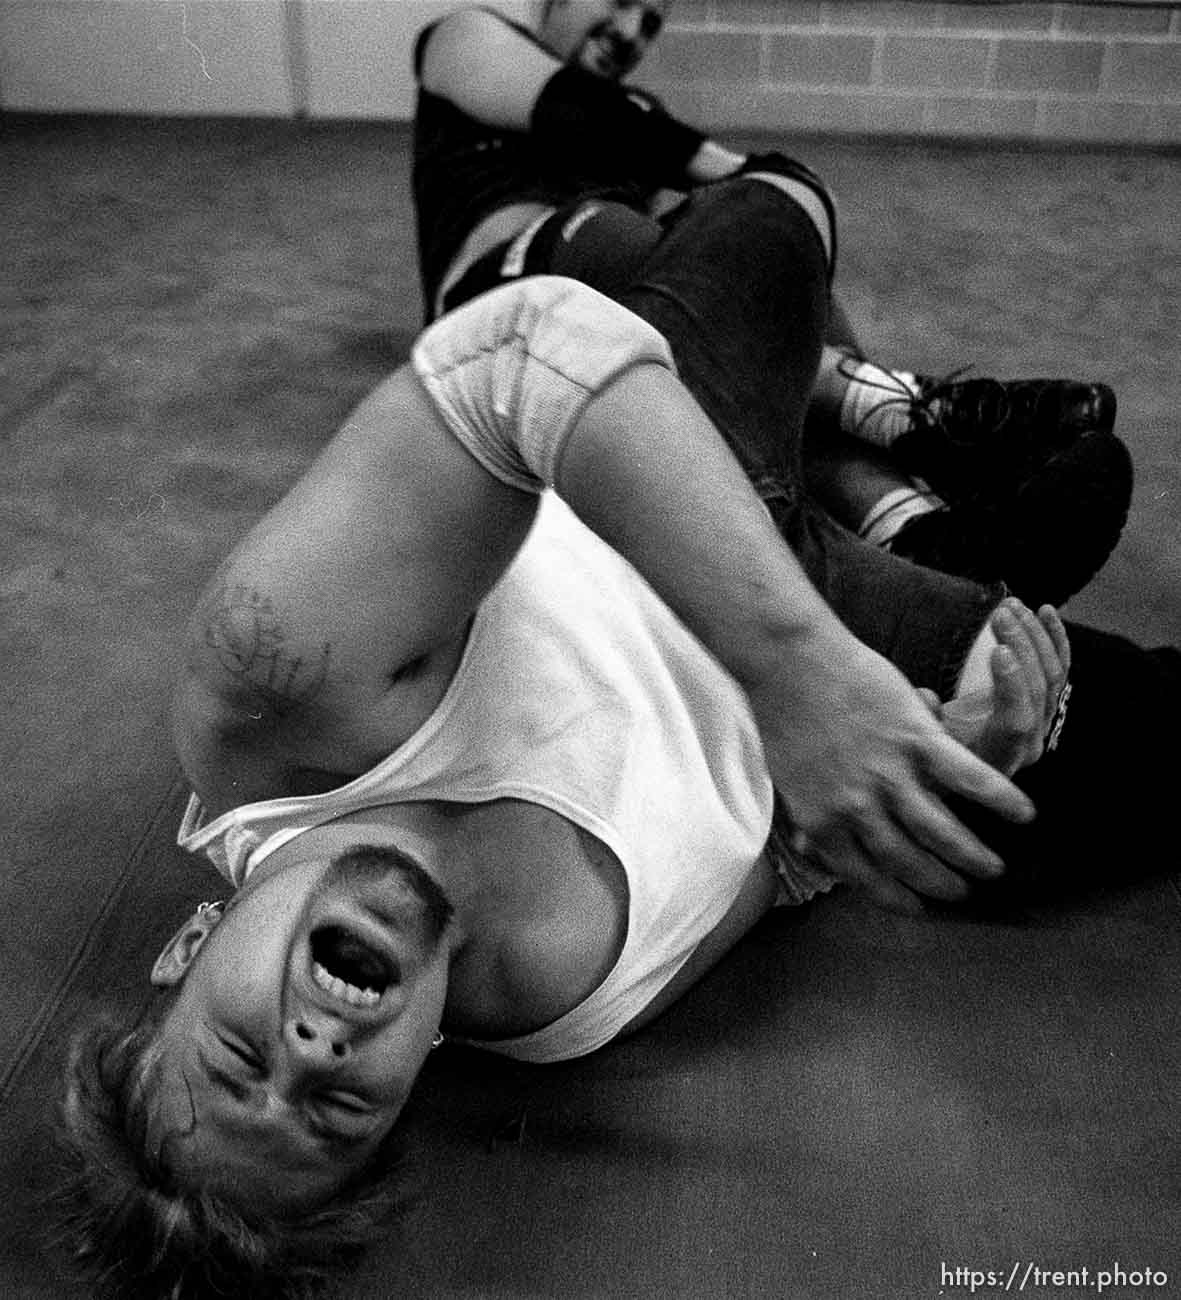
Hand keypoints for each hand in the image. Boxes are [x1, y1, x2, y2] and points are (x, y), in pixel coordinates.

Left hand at [749, 627, 1035, 914]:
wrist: (787, 660)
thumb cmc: (784, 716)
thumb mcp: (788, 780)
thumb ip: (808, 817)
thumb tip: (810, 847)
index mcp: (822, 822)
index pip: (867, 877)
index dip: (898, 899)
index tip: (921, 909)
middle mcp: (858, 807)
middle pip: (910, 862)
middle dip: (942, 885)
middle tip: (965, 893)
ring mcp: (889, 773)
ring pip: (942, 831)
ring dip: (973, 855)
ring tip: (994, 867)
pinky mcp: (915, 737)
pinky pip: (967, 777)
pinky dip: (1000, 798)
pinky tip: (1023, 812)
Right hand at [923, 600, 1070, 776]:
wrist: (953, 764)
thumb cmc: (934, 754)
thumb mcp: (922, 745)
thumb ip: (924, 723)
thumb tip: (928, 697)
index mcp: (999, 756)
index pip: (1017, 722)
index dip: (1012, 686)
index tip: (998, 650)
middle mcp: (1028, 742)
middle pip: (1039, 691)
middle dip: (1022, 646)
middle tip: (1000, 615)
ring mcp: (1041, 722)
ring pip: (1052, 674)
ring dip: (1034, 635)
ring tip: (1011, 606)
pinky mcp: (1045, 703)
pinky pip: (1060, 667)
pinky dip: (1054, 638)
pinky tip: (1045, 611)